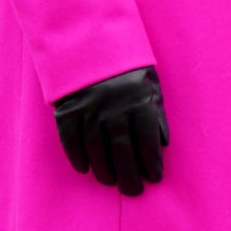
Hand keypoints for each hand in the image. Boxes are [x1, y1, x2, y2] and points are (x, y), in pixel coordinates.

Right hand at [53, 66, 167, 195]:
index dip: (152, 162)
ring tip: (111, 181)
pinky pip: (71, 140)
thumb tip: (162, 143)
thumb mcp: (149, 81)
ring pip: (97, 149)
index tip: (154, 177)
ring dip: (105, 170)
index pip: (147, 140)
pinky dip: (78, 157)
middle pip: (123, 150)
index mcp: (139, 98)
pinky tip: (85, 169)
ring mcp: (89, 109)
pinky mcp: (68, 109)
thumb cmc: (125, 65)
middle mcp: (114, 106)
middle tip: (133, 191)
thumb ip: (156, 111)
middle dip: (130, 175)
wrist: (88, 39)